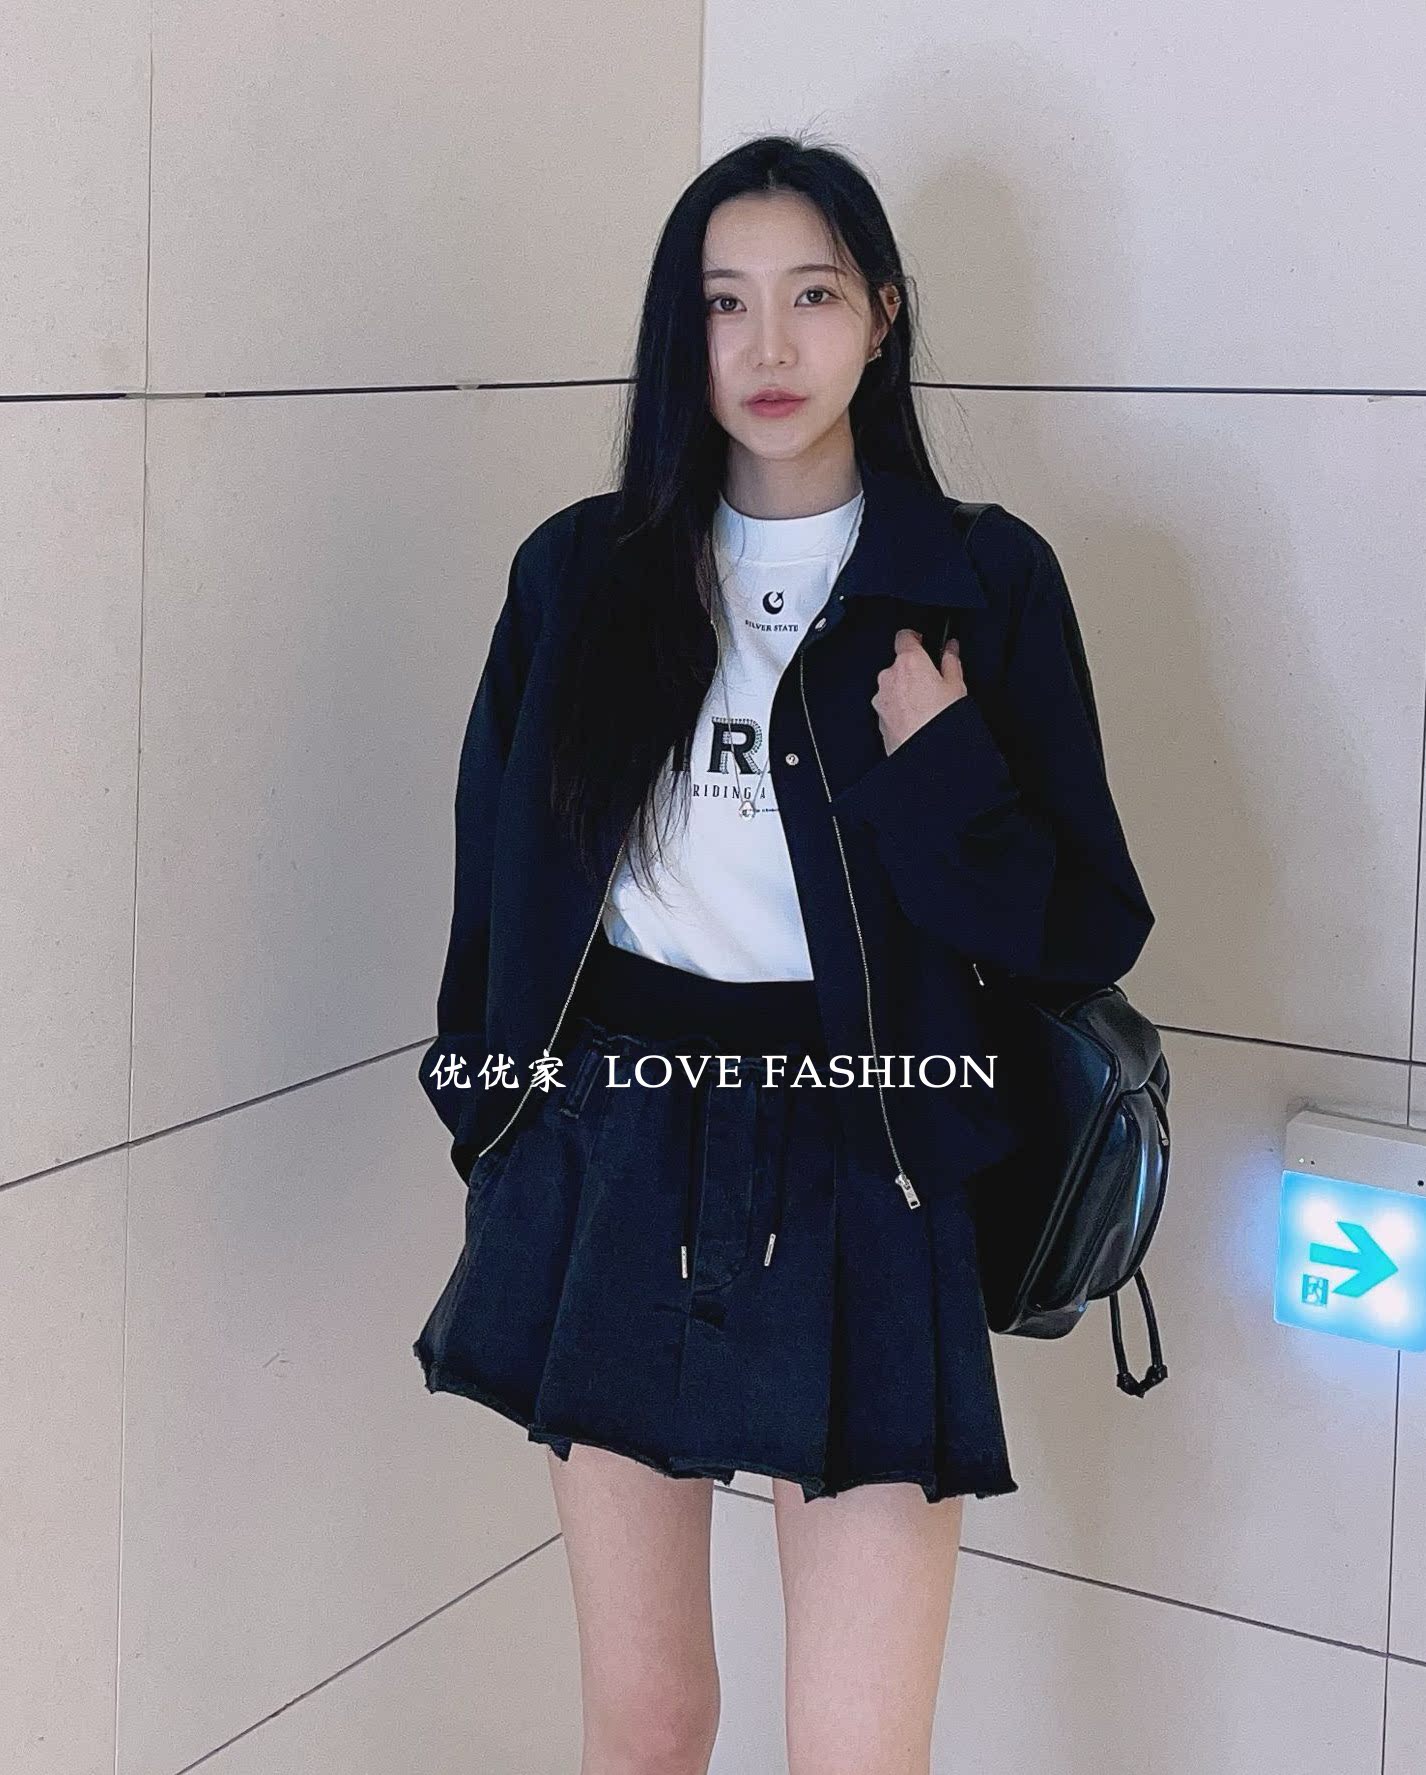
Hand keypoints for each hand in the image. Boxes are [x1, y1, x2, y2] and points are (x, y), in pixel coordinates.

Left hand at [871, 629, 968, 752]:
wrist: (925, 755)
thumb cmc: (941, 721)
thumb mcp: (956, 686)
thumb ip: (951, 661)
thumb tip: (951, 648)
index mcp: (908, 662)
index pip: (904, 636)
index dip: (915, 638)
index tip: (924, 643)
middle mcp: (889, 676)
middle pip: (899, 664)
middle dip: (913, 671)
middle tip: (933, 684)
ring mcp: (881, 698)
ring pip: (892, 686)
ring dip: (905, 691)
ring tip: (926, 707)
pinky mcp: (878, 717)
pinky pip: (889, 705)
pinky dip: (900, 708)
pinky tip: (916, 719)